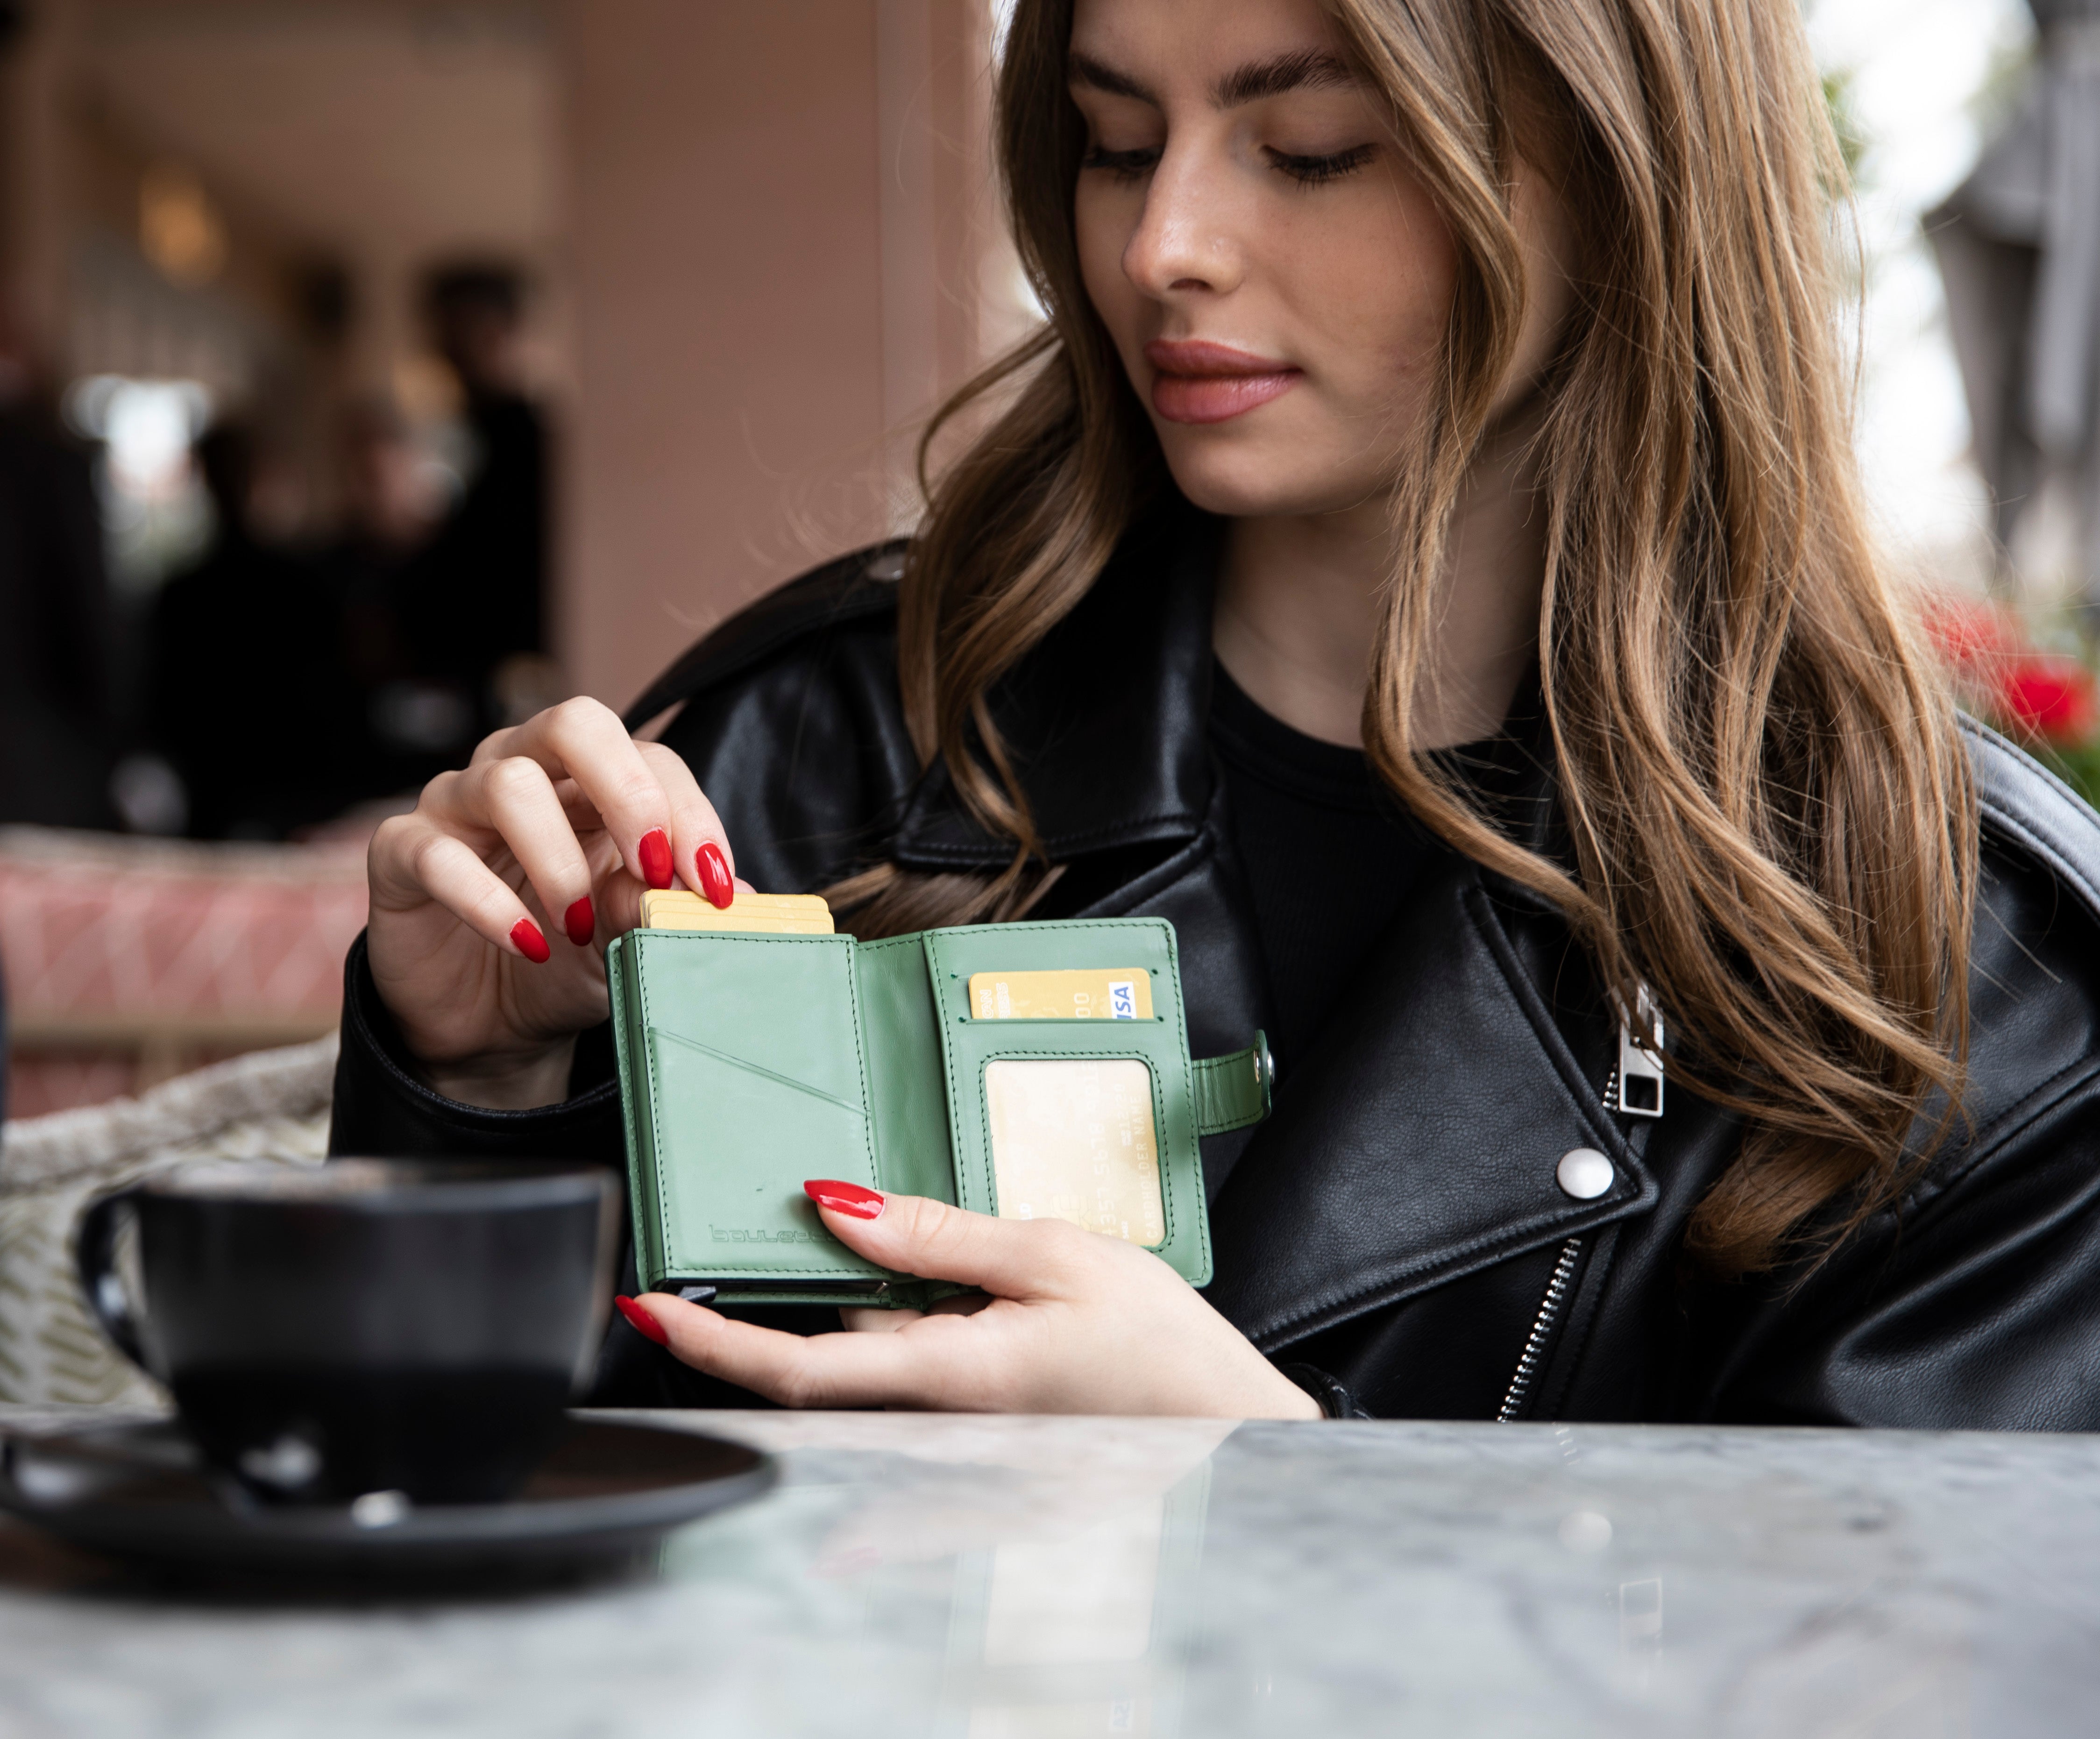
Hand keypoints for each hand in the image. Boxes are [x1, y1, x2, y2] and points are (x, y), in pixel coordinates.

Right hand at [366, 697, 744, 1106]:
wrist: (488, 1027)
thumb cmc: (568, 964)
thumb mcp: (629, 941)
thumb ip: (666, 909)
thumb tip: (733, 896)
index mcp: (588, 783)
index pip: (649, 758)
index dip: (689, 814)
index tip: (712, 886)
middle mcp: (521, 772)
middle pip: (575, 725)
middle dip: (628, 794)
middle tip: (651, 869)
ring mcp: (456, 807)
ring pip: (508, 784)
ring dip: (561, 861)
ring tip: (583, 928)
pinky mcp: (400, 854)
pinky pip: (438, 855)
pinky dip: (490, 904)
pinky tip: (528, 945)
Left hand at [616, 1184, 1322, 1418]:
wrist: (1227, 1422)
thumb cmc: (1158, 1344)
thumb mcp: (1054, 1255)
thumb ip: (937, 1234)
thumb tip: (832, 1209)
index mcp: (947, 1372)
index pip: (796, 1369)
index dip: (710, 1342)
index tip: (645, 1308)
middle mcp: (934, 1408)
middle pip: (808, 1365)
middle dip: (742, 1316)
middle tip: (698, 1249)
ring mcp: (952, 1416)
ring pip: (856, 1355)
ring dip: (819, 1303)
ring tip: (808, 1226)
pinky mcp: (973, 1406)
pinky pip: (899, 1357)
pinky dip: (873, 1311)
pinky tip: (890, 1259)